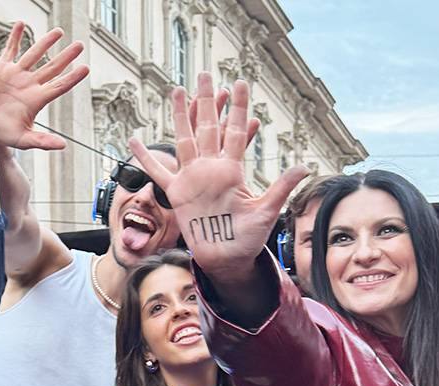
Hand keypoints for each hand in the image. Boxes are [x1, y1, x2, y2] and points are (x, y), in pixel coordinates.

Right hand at [0, 22, 89, 150]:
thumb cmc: (5, 134)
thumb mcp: (23, 140)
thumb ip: (42, 141)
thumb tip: (63, 146)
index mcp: (37, 99)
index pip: (60, 86)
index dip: (73, 77)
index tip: (86, 68)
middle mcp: (30, 84)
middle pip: (52, 67)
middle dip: (66, 56)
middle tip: (80, 45)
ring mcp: (17, 75)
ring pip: (34, 54)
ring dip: (46, 42)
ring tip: (59, 31)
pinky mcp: (2, 69)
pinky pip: (10, 49)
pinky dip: (15, 37)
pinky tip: (22, 24)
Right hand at [130, 73, 307, 277]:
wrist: (227, 259)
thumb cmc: (248, 238)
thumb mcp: (267, 212)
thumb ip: (280, 187)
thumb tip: (305, 167)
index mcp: (232, 171)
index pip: (234, 132)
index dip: (237, 108)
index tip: (239, 84)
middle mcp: (211, 169)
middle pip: (208, 127)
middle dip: (208, 101)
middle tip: (206, 75)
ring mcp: (192, 178)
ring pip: (184, 139)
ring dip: (180, 116)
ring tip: (177, 91)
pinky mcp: (176, 193)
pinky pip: (157, 172)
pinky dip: (145, 157)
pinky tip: (133, 139)